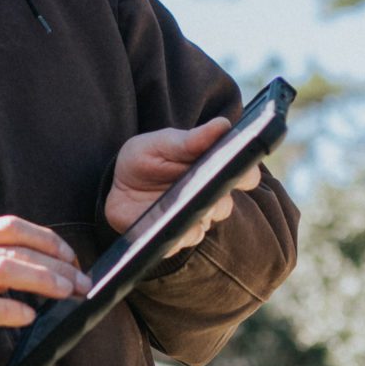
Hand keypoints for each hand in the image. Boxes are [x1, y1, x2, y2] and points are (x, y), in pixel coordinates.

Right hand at [0, 216, 90, 365]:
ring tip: (67, 294)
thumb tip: (31, 272)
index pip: (10, 226)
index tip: (71, 257)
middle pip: (15, 248)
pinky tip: (29, 317)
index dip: (47, 238)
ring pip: (4, 269)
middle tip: (82, 282)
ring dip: (42, 281)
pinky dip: (11, 309)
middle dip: (56, 263)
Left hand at [104, 117, 263, 255]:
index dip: (247, 174)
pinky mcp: (176, 236)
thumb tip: (221, 126)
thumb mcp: (163, 143)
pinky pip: (185, 239)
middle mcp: (210, 196)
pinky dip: (177, 232)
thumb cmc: (144, 159)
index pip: (245, 175)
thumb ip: (191, 139)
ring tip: (179, 205)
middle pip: (225, 204)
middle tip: (201, 188)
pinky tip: (165, 222)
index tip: (241, 172)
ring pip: (206, 223)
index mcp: (213, 169)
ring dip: (195, 215)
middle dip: (216, 198)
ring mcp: (195, 218)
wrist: (117, 186)